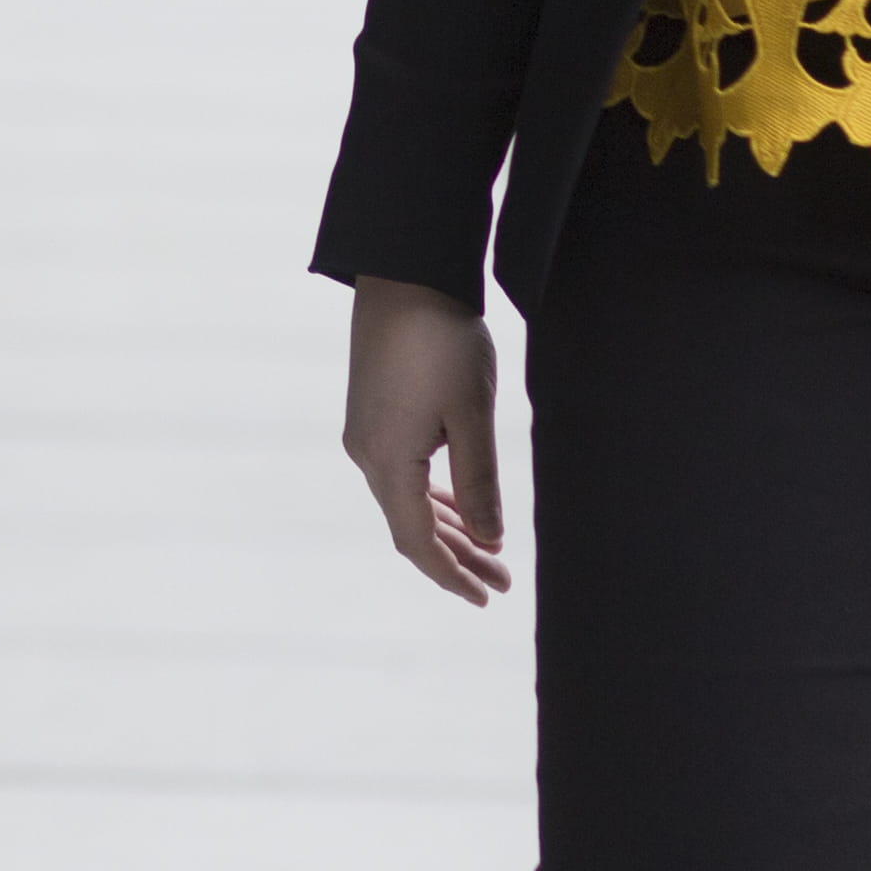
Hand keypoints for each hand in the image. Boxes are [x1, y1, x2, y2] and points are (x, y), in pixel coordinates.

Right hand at [342, 278, 511, 606]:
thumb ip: (481, 483)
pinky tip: (460, 502)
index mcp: (387, 461)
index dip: (452, 575)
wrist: (403, 274)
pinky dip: (434, 497)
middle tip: (503, 581)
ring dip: (448, 527)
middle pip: (410, 526)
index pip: (417, 541)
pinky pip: (403, 473)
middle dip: (457, 557)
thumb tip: (490, 539)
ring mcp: (366, 432)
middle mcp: (366, 453)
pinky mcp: (374, 412)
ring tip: (491, 549)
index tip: (488, 597)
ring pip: (407, 500)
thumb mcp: (472, 416)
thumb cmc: (441, 341)